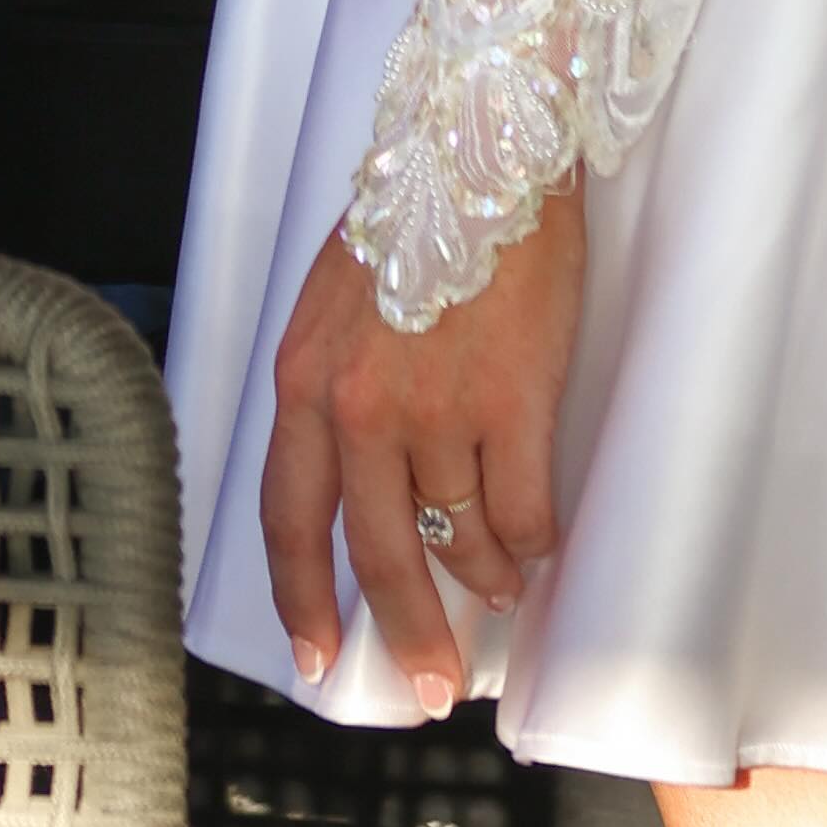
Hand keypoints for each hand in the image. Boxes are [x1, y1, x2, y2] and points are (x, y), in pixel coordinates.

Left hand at [261, 186, 585, 711]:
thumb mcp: (337, 301)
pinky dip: (531, 540)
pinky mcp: (511, 400)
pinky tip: (536, 542)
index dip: (302, 598)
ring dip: (484, 573)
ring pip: (460, 534)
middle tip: (430, 684)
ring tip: (498, 583)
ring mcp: (436, 406)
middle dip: (407, 631)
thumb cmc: (417, 213)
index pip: (289, 517)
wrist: (482, 143)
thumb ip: (335, 388)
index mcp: (305, 381)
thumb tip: (360, 482)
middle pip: (379, 553)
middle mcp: (360, 406)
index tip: (317, 657)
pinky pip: (522, 511)